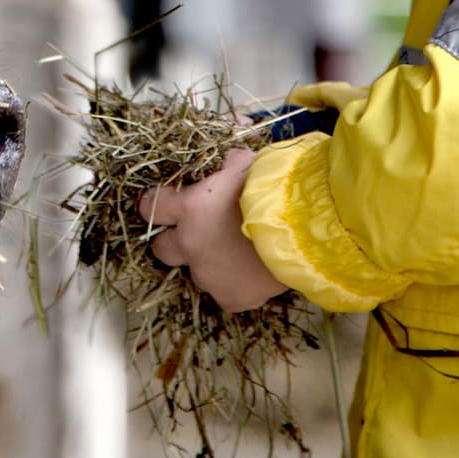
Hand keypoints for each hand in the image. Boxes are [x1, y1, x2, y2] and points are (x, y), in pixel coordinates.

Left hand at [137, 148, 287, 312]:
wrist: (306, 227)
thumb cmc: (276, 187)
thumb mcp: (247, 163)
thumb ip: (228, 165)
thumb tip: (228, 159)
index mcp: (189, 208)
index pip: (152, 207)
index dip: (159, 204)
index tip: (167, 202)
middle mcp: (191, 244)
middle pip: (162, 249)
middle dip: (175, 242)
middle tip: (199, 233)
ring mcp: (209, 275)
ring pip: (198, 273)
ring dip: (211, 263)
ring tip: (240, 253)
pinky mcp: (232, 298)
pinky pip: (226, 294)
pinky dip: (236, 285)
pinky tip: (254, 273)